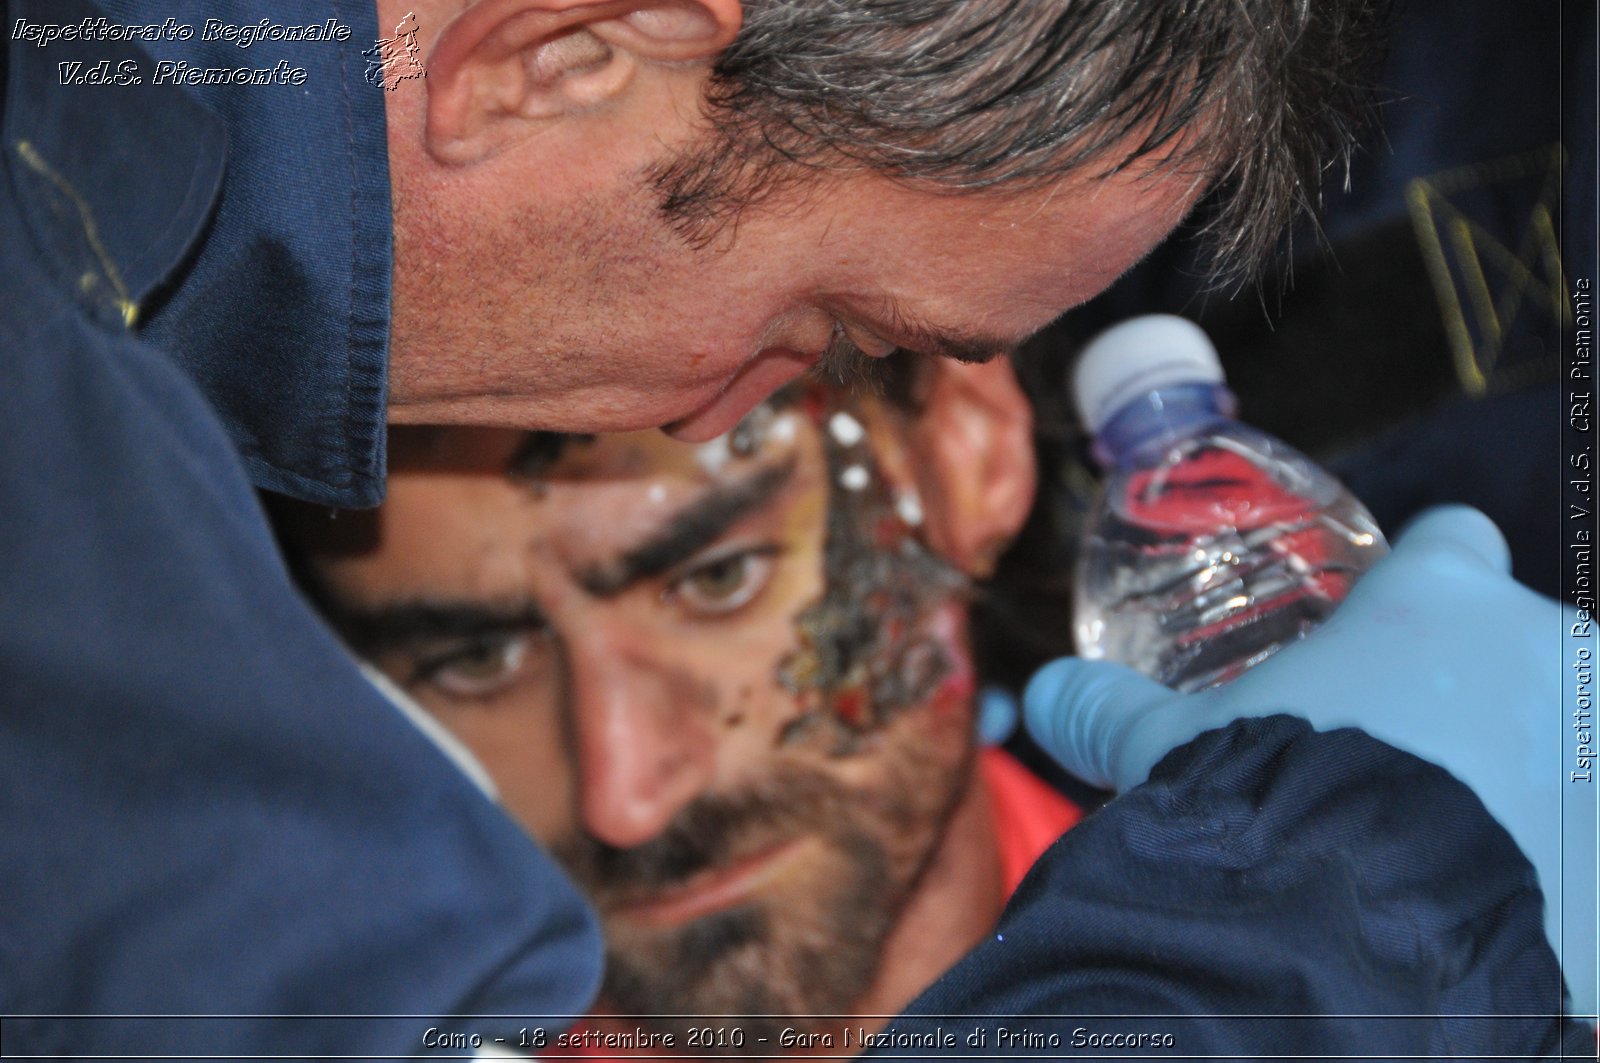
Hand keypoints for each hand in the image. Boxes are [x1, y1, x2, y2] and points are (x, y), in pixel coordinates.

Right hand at [1024, 505, 1595, 1016]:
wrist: (1357, 936)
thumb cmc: (1264, 805)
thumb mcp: (1172, 749)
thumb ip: (1110, 711)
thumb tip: (1041, 695)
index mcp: (1436, 598)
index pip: (1454, 542)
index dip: (1424, 578)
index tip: (1395, 630)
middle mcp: (1547, 651)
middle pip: (1528, 648)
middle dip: (1480, 698)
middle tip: (1409, 768)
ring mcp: (1596, 750)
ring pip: (1568, 743)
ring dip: (1526, 782)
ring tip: (1449, 851)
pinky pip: (1583, 842)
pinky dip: (1554, 864)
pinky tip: (1489, 907)